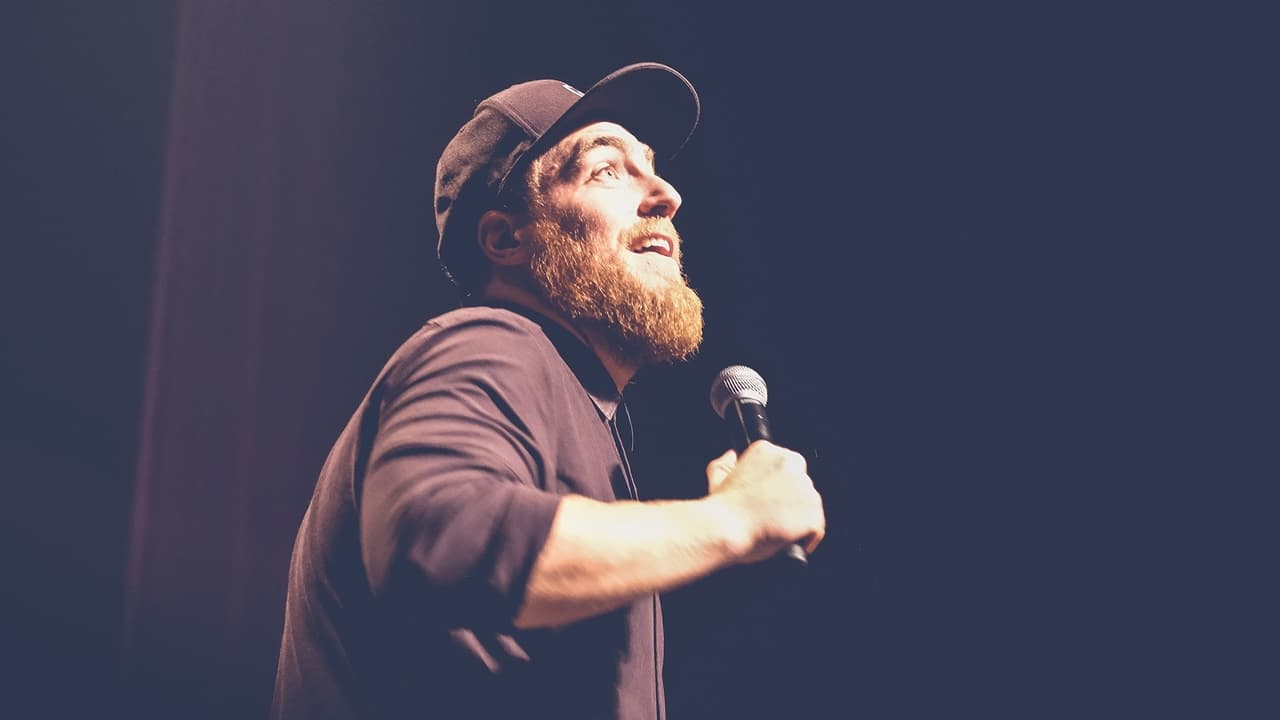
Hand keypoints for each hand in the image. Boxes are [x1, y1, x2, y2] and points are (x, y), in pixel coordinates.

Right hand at [704, 441, 824, 563]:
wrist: (726, 528)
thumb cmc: (721, 509)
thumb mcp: (717, 478)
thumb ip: (725, 464)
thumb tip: (731, 455)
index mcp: (767, 450)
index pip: (784, 465)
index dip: (775, 486)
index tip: (765, 500)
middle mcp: (790, 463)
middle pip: (800, 482)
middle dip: (789, 500)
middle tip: (771, 517)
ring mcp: (805, 487)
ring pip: (810, 504)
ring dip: (798, 518)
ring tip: (776, 531)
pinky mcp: (814, 512)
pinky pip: (817, 528)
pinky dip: (806, 538)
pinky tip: (788, 542)